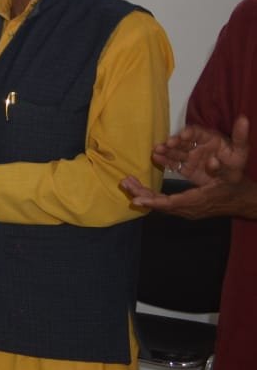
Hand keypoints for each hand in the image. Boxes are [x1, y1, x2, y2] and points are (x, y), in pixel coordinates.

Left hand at [123, 117, 256, 219]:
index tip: (137, 198)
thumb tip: (212, 158)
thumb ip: (219, 166)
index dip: (154, 201)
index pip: (171, 203)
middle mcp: (189, 209)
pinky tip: (140, 187)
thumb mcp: (230, 174)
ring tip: (127, 183)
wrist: (243, 200)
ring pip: (161, 204)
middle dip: (142, 194)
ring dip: (144, 193)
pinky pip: (164, 203)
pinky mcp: (186, 208)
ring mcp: (187, 210)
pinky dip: (151, 195)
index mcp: (198, 201)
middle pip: (161, 204)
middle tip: (125, 183)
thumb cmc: (235, 186)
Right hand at [153, 118, 249, 186]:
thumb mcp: (241, 151)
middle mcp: (197, 146)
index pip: (197, 132)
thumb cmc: (236, 165)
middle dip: (174, 142)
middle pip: (183, 141)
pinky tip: (156, 158)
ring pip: (175, 151)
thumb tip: (243, 118)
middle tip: (167, 144)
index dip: (190, 132)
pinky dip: (164, 160)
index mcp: (209, 139)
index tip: (184, 135)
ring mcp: (189, 157)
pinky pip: (173, 163)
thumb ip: (240, 137)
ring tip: (156, 150)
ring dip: (166, 149)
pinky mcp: (185, 168)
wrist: (232, 185)